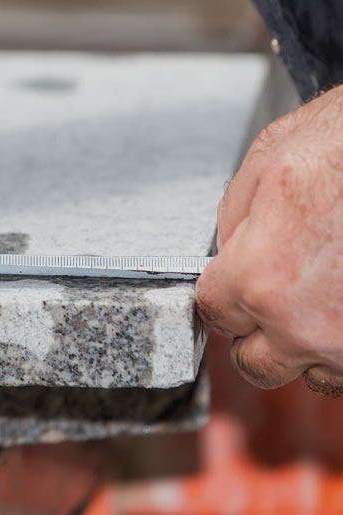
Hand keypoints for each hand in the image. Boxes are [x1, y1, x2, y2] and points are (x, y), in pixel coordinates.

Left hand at [196, 85, 342, 395]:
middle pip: (256, 362)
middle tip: (274, 297)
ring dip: (310, 345)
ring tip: (323, 298)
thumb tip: (228, 246)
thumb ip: (234, 217)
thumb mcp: (268, 160)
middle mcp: (303, 326)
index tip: (233, 281)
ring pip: (314, 375)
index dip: (221, 292)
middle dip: (257, 333)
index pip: (213, 312)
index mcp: (258, 279)